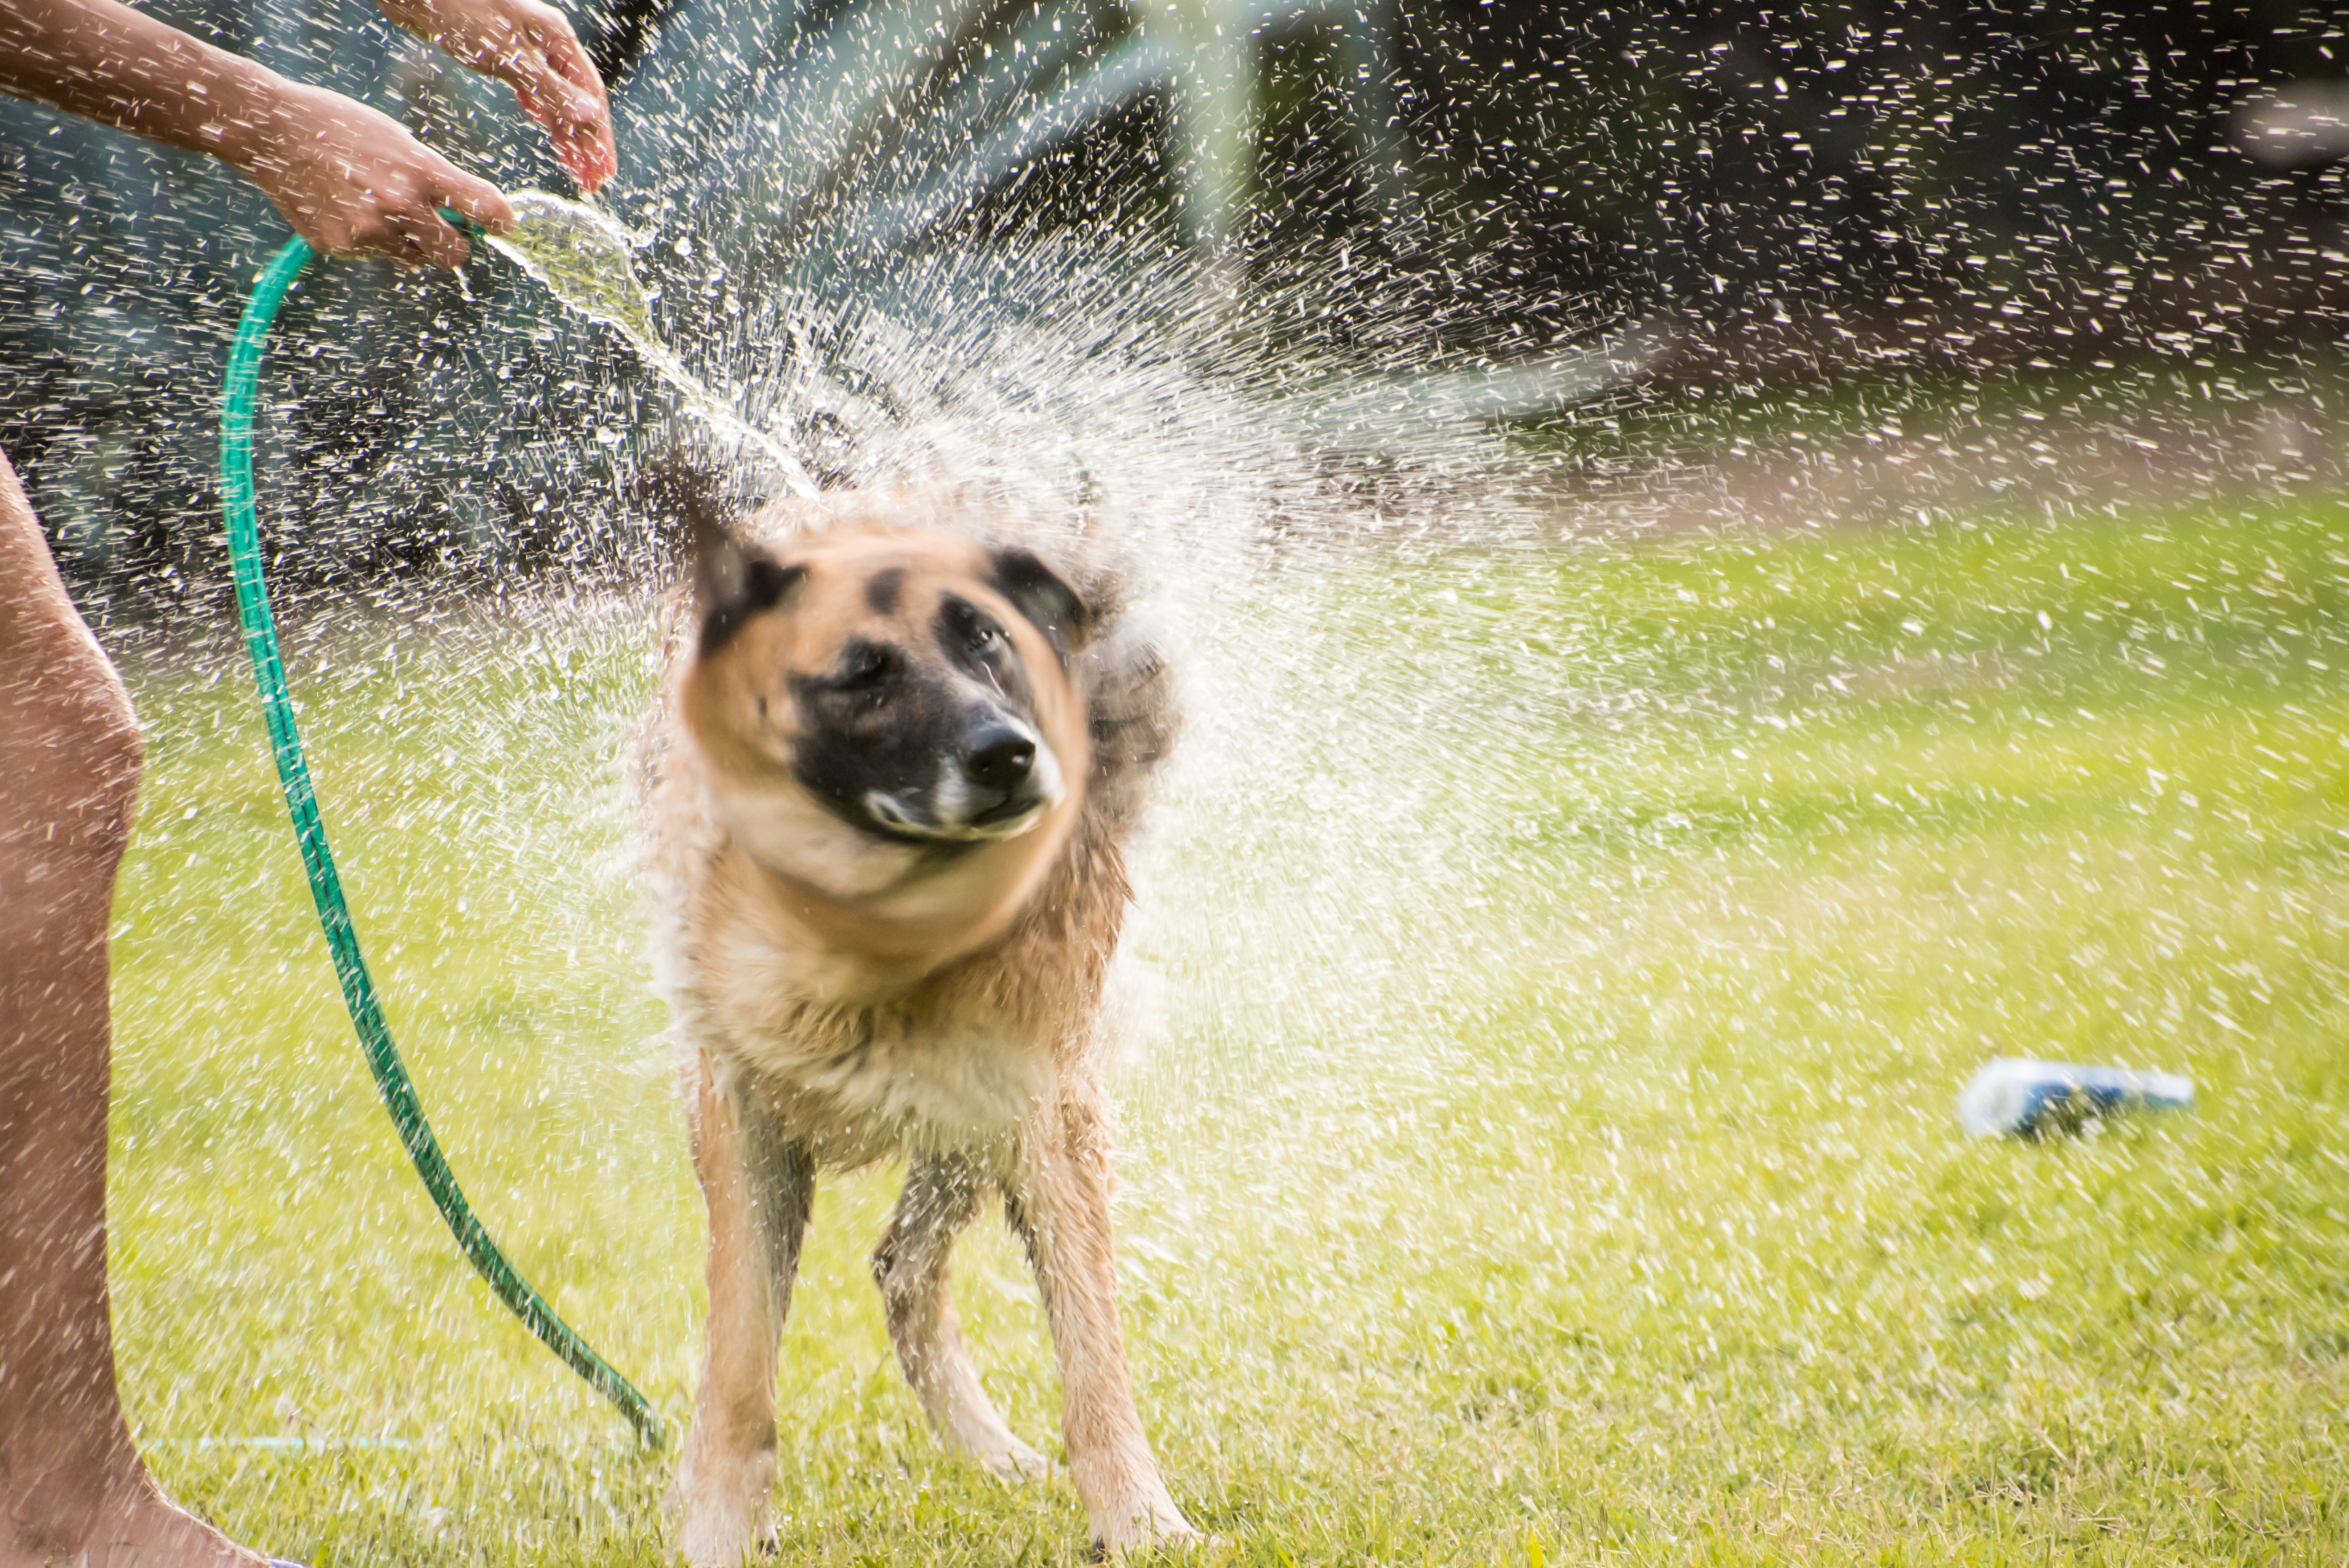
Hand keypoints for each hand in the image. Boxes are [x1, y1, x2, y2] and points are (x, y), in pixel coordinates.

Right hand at [236, 79, 515, 266]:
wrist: (274, 132)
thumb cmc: (342, 128)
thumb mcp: (399, 141)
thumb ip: (435, 178)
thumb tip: (465, 213)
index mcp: (422, 171)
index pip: (484, 208)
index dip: (499, 221)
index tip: (500, 224)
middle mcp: (400, 205)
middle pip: (454, 254)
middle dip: (452, 244)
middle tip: (440, 229)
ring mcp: (369, 231)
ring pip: (412, 259)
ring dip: (407, 242)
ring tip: (374, 205)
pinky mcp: (341, 247)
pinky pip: (373, 256)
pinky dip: (368, 241)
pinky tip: (344, 209)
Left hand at [377, 0, 616, 193]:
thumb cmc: (461, 12)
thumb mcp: (510, 56)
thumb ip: (551, 88)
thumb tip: (591, 115)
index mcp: (558, 39)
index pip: (591, 95)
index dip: (600, 136)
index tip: (605, 171)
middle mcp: (548, 44)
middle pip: (577, 100)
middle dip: (586, 143)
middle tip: (591, 183)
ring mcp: (527, 48)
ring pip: (556, 97)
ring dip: (565, 132)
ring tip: (573, 167)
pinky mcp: (504, 53)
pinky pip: (534, 88)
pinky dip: (542, 110)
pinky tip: (543, 125)